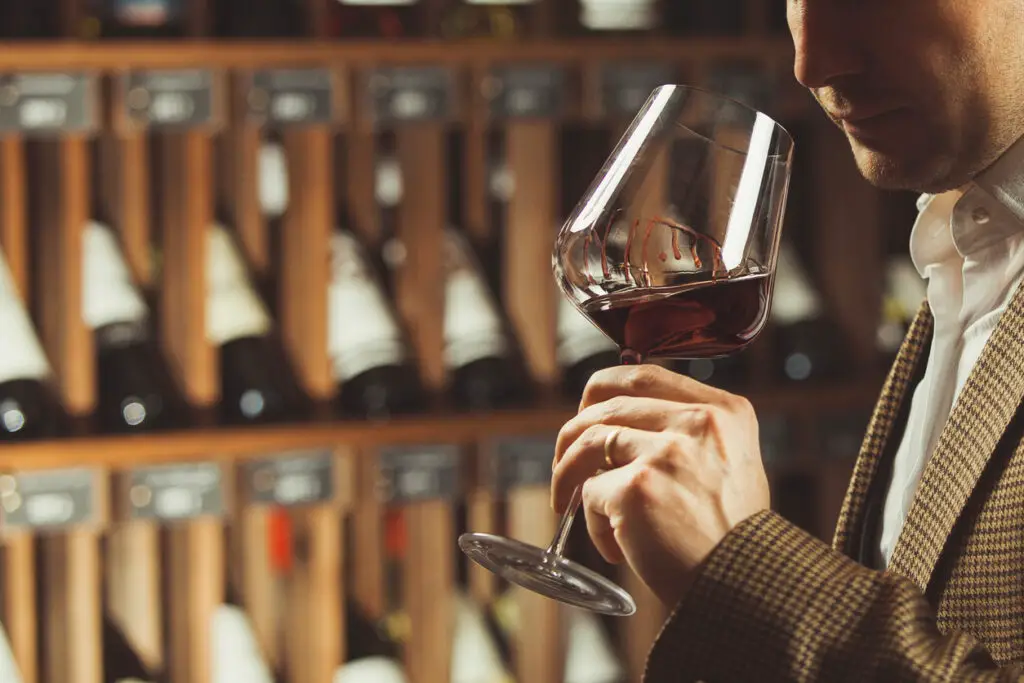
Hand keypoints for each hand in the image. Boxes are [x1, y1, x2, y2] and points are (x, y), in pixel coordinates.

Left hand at [551, 364, 769, 607]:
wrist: (745, 590)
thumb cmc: (730, 536)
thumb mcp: (731, 464)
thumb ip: (687, 433)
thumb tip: (615, 423)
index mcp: (724, 411)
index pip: (643, 375)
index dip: (602, 393)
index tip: (586, 415)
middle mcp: (699, 423)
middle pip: (606, 403)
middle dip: (572, 431)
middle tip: (564, 461)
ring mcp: (667, 453)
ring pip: (587, 442)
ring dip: (566, 473)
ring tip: (566, 500)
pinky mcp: (637, 489)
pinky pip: (588, 493)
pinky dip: (590, 522)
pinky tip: (613, 547)